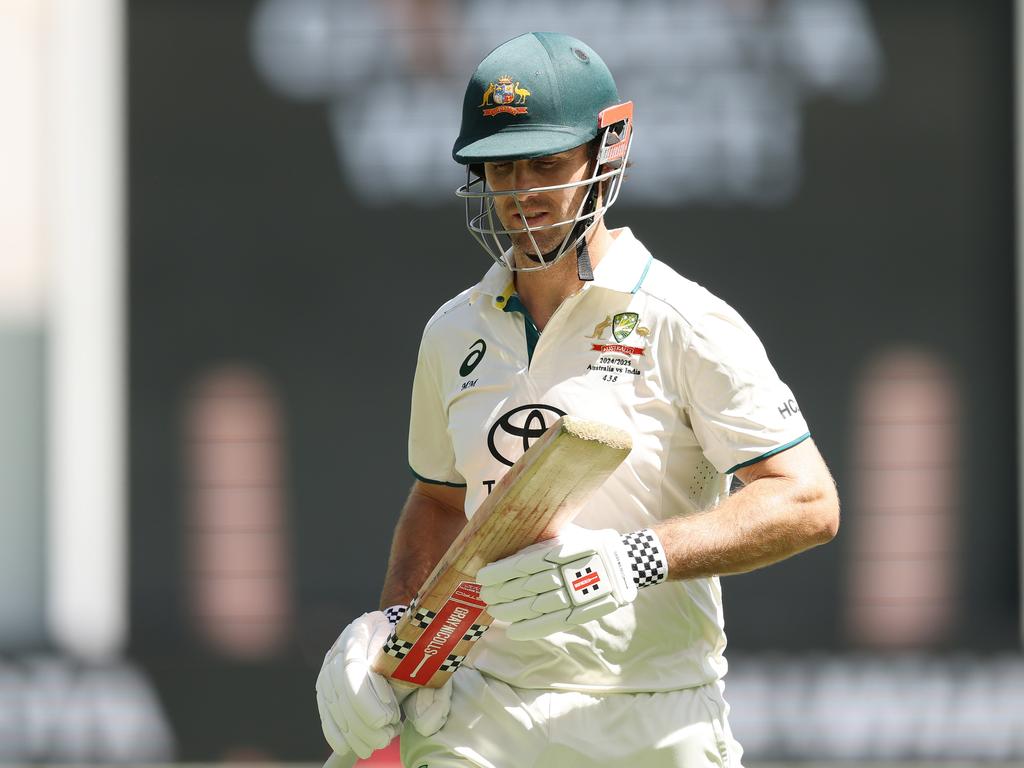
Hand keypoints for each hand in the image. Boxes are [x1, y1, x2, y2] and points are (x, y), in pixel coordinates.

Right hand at [317, 606, 452, 760]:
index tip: (388, 716)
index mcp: (362, 629)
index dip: (367, 694)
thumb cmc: (406, 646)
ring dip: (352, 729)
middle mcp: (340, 646)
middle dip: (362, 719)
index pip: (355, 665)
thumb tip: (426, 721)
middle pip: (341, 687)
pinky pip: (325, 709)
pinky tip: (347, 747)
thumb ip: (422, 680)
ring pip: (333, 701)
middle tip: (385, 738)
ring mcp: (329, 665)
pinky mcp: (325, 684)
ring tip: (374, 745)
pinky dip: (334, 731)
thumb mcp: (416, 654)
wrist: (389, 635)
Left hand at [477, 526, 664, 639]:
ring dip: (509, 610)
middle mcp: (566, 573)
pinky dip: (530, 629)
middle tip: (484, 595)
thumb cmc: (585, 543)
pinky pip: (551, 623)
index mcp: (560, 550)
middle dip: (499, 592)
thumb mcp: (564, 531)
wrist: (622, 563)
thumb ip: (538, 537)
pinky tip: (512, 631)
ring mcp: (574, 595)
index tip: (481, 577)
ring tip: (494, 610)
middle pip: (524, 587)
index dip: (499, 573)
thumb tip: (504, 532)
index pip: (521, 564)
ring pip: (534, 606)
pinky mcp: (580, 613)